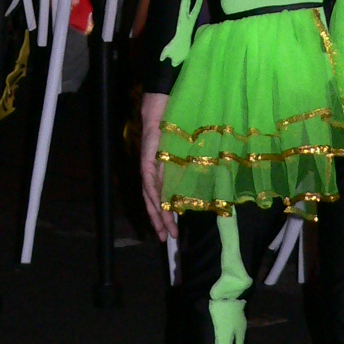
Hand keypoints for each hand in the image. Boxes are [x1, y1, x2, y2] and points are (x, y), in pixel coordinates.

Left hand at [140, 91, 176, 241]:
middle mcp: (151, 171)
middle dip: (160, 221)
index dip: (165, 215)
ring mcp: (147, 165)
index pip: (160, 198)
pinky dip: (154, 194)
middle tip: (169, 238)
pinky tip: (160, 206)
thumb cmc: (175, 126)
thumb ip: (185, 167)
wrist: (162, 105)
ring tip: (166, 230)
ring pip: (150, 196)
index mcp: (159, 171)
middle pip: (153, 202)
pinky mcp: (146, 158)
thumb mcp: (183, 151)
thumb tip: (197, 185)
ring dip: (158, 213)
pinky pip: (150, 180)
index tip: (172, 231)